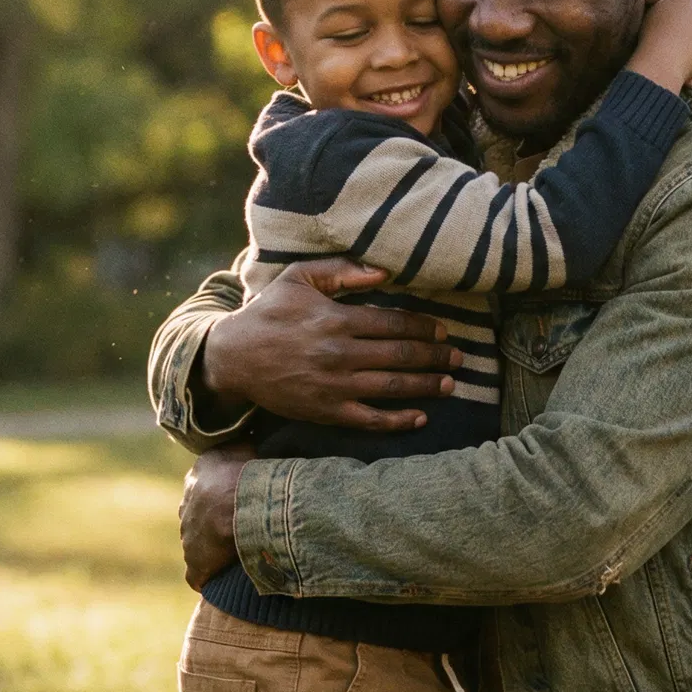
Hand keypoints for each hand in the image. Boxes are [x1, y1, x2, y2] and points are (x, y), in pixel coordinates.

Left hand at [180, 444, 251, 588]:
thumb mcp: (246, 447)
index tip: (240, 499)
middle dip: (216, 521)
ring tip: (239, 552)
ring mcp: (188, 536)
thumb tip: (248, 432)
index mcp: (197, 477)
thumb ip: (243, 443)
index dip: (225, 493)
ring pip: (200, 542)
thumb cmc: (247, 475)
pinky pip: (199, 572)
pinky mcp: (194, 564)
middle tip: (241, 525)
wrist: (238, 509)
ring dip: (215, 548)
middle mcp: (186, 506)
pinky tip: (224, 576)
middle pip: (200, 515)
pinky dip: (209, 574)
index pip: (207, 486)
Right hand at [197, 258, 460, 431]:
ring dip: (426, 385)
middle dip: (435, 356)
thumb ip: (341, 270)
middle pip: (400, 355)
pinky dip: (398, 420)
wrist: (233, 358)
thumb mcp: (299, 278)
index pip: (393, 323)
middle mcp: (339, 354)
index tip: (443, 329)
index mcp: (336, 319)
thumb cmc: (269, 312)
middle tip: (458, 357)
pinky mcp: (327, 411)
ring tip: (450, 383)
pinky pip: (370, 419)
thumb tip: (384, 272)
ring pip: (392, 386)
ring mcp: (334, 386)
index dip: (423, 326)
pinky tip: (420, 417)